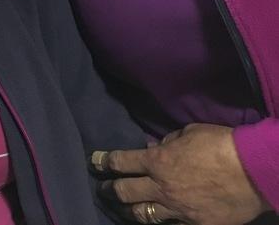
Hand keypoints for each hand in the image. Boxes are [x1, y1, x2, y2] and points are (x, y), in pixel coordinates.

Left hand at [91, 123, 270, 224]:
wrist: (253, 171)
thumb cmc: (221, 145)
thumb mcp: (189, 132)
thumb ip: (168, 142)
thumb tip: (155, 147)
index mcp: (157, 161)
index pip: (120, 162)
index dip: (103, 161)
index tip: (94, 161)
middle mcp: (161, 187)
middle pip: (123, 192)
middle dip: (109, 189)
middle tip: (104, 188)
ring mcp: (177, 209)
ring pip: (143, 215)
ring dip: (131, 209)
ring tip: (126, 207)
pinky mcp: (195, 224)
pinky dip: (163, 221)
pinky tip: (159, 219)